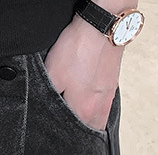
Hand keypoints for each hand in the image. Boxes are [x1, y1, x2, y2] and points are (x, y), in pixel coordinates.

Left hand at [43, 12, 122, 131]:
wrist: (101, 27)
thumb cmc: (77, 48)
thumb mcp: (52, 71)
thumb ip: (48, 93)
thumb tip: (44, 104)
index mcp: (84, 110)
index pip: (72, 131)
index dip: (61, 129)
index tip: (56, 125)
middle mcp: (100, 107)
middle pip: (88, 128)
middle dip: (77, 128)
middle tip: (66, 121)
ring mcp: (108, 95)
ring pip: (98, 117)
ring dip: (88, 117)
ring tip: (76, 110)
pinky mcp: (112, 81)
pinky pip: (103, 101)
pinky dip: (95, 103)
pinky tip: (87, 92)